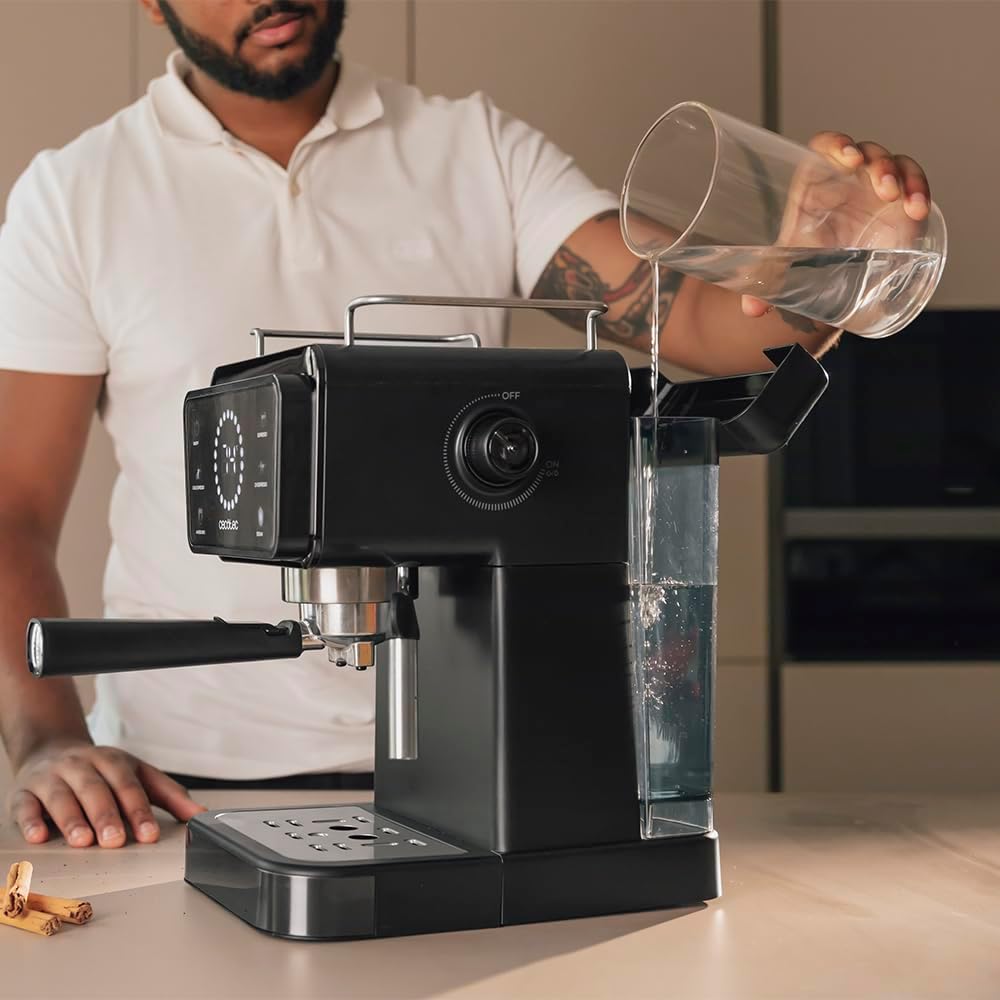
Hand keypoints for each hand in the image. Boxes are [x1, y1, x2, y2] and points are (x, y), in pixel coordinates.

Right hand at [7, 740, 205, 847]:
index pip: (130, 785)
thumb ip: (170, 796)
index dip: (140, 811)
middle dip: (107, 815)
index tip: (150, 835)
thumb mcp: (138, 774)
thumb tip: (201, 816)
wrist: (50, 749)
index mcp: (114, 761)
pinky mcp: (24, 791)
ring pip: (63, 797)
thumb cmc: (102, 771)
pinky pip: (26, 805)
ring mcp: (53, 777)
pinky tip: (40, 837)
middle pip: (97, 790)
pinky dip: (32, 821)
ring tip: (83, 841)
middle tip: (116, 841)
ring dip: (73, 819)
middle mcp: (83, 765)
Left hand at [742, 131, 932, 318]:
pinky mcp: (901, 202)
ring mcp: (877, 186)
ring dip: (900, 175)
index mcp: (816, 181)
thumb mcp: (788, 264)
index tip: (846, 158)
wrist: (834, 272)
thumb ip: (766, 282)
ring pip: (894, 164)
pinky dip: (919, 192)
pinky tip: (917, 209)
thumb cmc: (808, 254)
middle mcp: (849, 177)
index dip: (837, 145)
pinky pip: (915, 186)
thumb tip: (750, 308)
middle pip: (866, 152)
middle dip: (876, 163)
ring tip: (897, 198)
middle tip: (880, 188)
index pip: (826, 146)